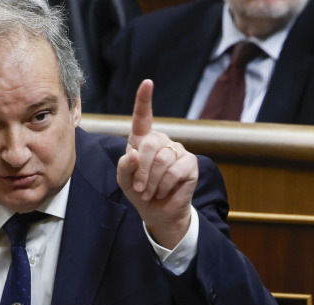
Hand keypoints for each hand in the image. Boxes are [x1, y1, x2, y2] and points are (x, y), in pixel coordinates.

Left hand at [116, 79, 197, 248]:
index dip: (144, 100)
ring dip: (151, 182)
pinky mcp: (190, 163)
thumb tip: (133, 154)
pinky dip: (164, 185)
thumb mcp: (124, 181)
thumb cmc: (141, 192)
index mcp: (143, 140)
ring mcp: (178, 150)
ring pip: (161, 160)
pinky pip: (174, 171)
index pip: (143, 117)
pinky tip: (163, 191)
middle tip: (139, 188)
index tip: (147, 83)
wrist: (159, 212)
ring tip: (150, 193)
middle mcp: (162, 140)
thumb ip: (123, 167)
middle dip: (140, 170)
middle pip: (149, 145)